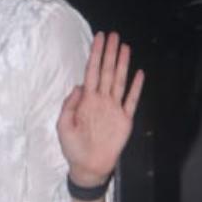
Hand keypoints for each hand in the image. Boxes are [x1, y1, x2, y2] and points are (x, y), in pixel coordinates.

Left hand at [57, 31, 144, 186]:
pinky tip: (139, 73)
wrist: (88, 167)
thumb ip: (69, 105)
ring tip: (125, 47)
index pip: (92, 72)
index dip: (95, 55)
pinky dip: (136, 87)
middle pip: (107, 71)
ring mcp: (114, 108)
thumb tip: (78, 86)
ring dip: (123, 64)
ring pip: (119, 81)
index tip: (99, 38)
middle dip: (110, 53)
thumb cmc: (73, 148)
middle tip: (114, 35)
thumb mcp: (63, 126)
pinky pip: (132, 100)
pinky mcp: (125, 119)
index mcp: (86, 100)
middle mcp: (101, 100)